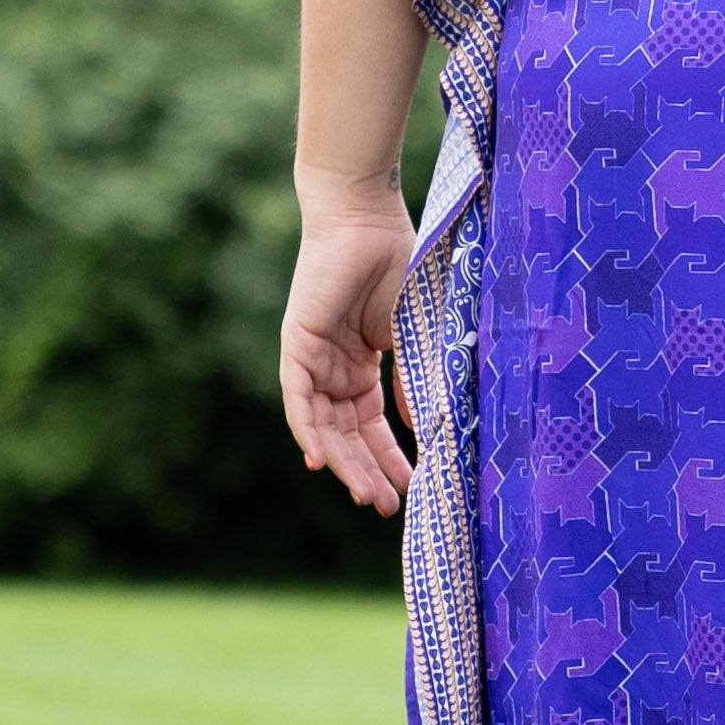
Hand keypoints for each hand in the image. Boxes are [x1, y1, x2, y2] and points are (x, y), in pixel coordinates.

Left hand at [282, 177, 417, 515]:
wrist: (366, 218)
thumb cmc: (399, 264)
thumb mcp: (416, 335)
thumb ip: (416, 380)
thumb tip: (426, 427)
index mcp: (362, 365)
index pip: (373, 425)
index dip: (390, 458)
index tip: (413, 489)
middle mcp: (334, 368)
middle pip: (347, 434)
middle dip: (367, 471)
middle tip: (387, 506)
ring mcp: (314, 358)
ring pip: (323, 425)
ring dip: (342, 462)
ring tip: (366, 495)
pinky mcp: (297, 345)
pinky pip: (297, 398)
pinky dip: (307, 430)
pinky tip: (320, 461)